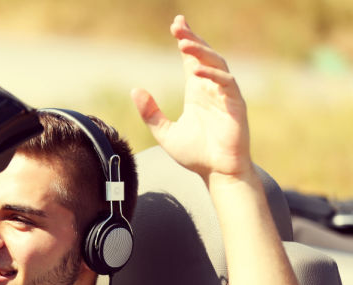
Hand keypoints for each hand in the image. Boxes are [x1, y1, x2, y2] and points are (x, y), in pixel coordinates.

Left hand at [132, 15, 251, 181]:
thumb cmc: (195, 155)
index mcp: (197, 92)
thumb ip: (150, 113)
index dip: (185, 41)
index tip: (176, 24)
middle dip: (192, 40)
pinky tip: (196, 71)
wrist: (217, 173)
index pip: (192, 59)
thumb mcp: (165, 133)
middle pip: (204, 56)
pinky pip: (227, 83)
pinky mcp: (236, 106)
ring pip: (216, 64)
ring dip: (201, 52)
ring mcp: (225, 96)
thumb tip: (135, 89)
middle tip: (177, 27)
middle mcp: (212, 89)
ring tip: (183, 44)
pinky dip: (212, 75)